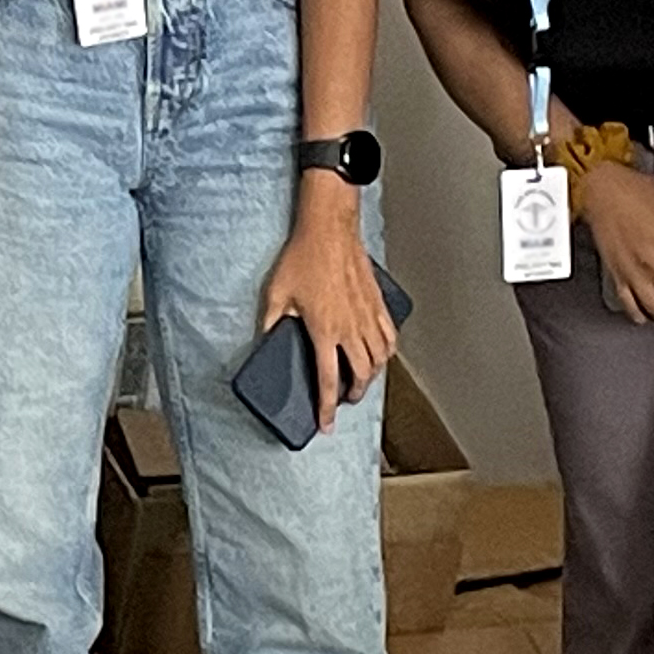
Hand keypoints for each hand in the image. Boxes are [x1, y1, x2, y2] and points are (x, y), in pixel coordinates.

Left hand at [260, 186, 394, 427]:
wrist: (328, 230)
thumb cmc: (302, 257)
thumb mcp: (275, 293)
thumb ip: (269, 323)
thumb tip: (264, 342)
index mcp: (324, 331)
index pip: (328, 381)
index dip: (327, 408)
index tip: (326, 424)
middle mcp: (350, 329)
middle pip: (361, 376)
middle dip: (353, 395)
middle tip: (344, 400)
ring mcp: (368, 316)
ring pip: (380, 360)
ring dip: (371, 377)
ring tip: (361, 381)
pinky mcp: (378, 304)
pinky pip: (390, 338)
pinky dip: (388, 353)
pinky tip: (380, 354)